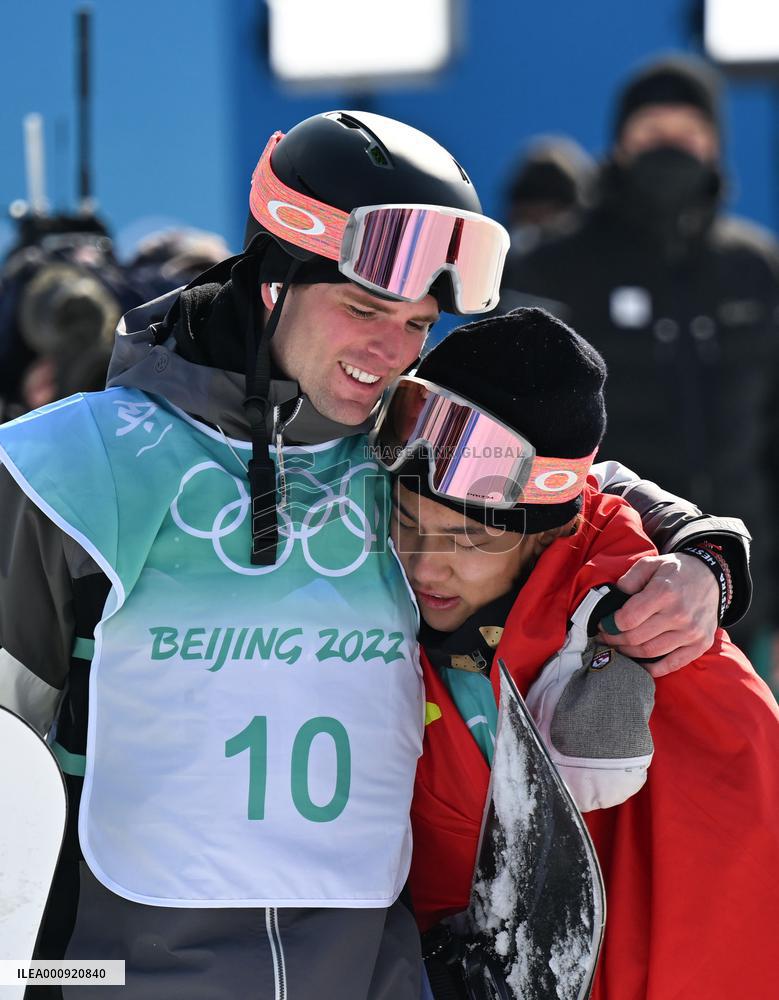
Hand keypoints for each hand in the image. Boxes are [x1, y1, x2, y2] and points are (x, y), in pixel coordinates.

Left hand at [597, 554, 718, 677]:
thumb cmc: (677, 570)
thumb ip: (629, 579)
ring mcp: (692, 632)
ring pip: (649, 652)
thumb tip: (613, 598)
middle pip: (636, 638)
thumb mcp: (651, 563)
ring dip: (628, 653)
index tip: (602, 624)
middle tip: (605, 638)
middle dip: (614, 640)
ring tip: (618, 647)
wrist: (712, 576)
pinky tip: (639, 663)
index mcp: (664, 592)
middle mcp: (679, 614)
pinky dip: (652, 669)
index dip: (609, 624)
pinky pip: (672, 665)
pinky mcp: (701, 644)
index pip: (628, 618)